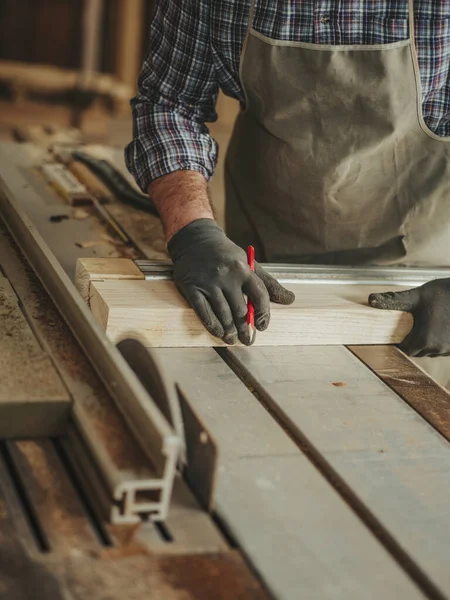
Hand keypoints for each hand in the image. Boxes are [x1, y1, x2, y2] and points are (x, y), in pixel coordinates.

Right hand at [168, 219, 294, 344]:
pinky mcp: (192, 287)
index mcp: (243, 269)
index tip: (263, 326)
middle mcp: (226, 275)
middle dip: (244, 328)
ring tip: (232, 339)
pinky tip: (218, 332)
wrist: (195, 241)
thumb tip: (290, 299)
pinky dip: (212, 325)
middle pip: (239, 309)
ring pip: (222, 313)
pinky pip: (203, 312)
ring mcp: (208, 282)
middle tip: (247, 340)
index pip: (259, 295)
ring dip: (229, 331)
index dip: (263, 313)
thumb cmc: (226, 256)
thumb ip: (268, 284)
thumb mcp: (248, 264)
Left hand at [368, 278, 449, 356]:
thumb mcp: (417, 296)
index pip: (405, 350)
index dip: (400, 342)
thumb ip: (394, 300)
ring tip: (427, 323)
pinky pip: (444, 348)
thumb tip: (371, 299)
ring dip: (427, 341)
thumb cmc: (445, 294)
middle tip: (411, 326)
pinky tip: (439, 325)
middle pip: (418, 351)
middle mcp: (438, 349)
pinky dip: (439, 340)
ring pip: (432, 350)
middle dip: (413, 341)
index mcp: (424, 340)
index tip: (398, 332)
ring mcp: (449, 349)